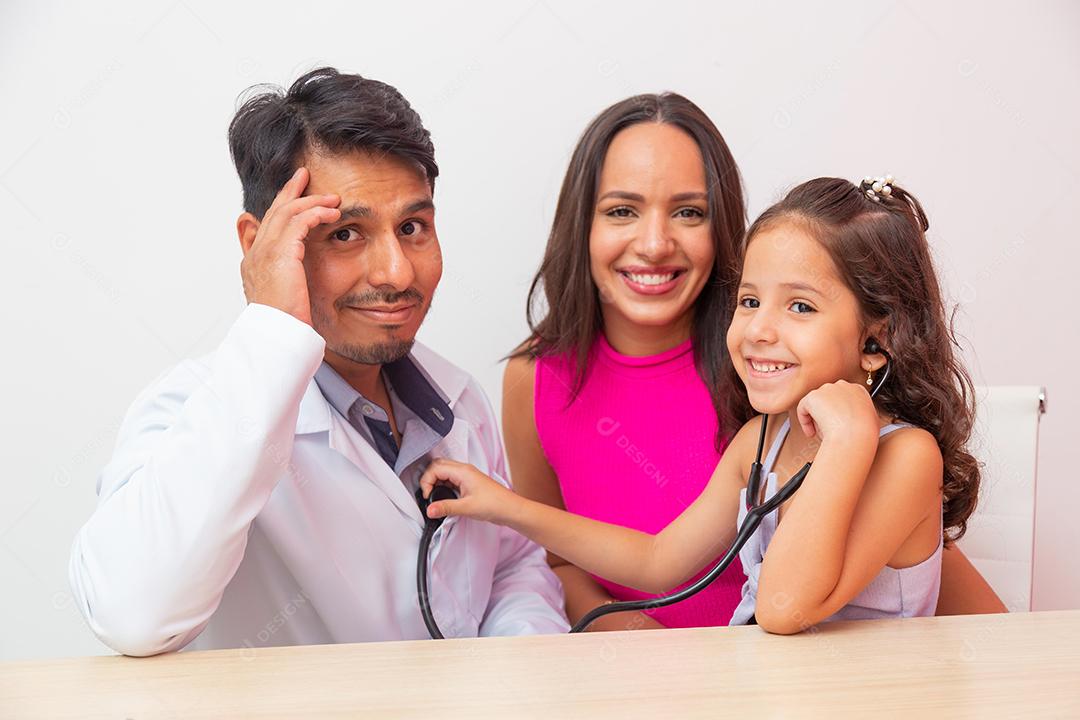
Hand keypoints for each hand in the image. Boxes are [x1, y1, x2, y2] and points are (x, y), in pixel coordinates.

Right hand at [240, 167, 340, 325]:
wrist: (277, 337)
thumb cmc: (285, 326)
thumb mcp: (286, 301)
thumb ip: (290, 283)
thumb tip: (297, 278)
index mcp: (254, 264)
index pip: (267, 226)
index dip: (280, 207)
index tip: (294, 194)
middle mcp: (255, 254)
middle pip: (273, 212)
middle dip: (290, 192)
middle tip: (304, 176)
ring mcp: (264, 252)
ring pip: (286, 212)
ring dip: (310, 201)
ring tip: (331, 198)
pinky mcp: (280, 254)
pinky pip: (299, 222)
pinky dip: (316, 213)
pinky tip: (332, 214)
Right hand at [419, 459, 520, 524]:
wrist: (510, 509)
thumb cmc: (494, 504)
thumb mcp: (466, 508)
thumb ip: (445, 507)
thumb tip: (429, 510)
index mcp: (463, 471)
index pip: (435, 468)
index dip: (427, 481)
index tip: (427, 496)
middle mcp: (464, 470)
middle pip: (438, 466)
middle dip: (429, 479)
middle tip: (428, 494)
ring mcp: (467, 476)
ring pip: (444, 472)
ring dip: (436, 482)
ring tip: (436, 497)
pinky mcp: (469, 483)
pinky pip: (451, 479)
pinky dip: (444, 486)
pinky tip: (446, 498)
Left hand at [795, 380, 879, 444]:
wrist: (854, 436)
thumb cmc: (864, 434)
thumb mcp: (871, 420)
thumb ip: (861, 415)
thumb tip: (855, 419)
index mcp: (858, 390)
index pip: (842, 397)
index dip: (836, 412)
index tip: (837, 424)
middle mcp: (842, 385)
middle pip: (827, 399)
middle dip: (825, 413)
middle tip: (826, 429)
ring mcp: (827, 389)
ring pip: (815, 404)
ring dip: (816, 419)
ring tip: (821, 433)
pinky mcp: (813, 396)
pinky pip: (803, 408)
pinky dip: (805, 422)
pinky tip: (811, 432)